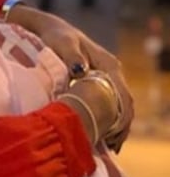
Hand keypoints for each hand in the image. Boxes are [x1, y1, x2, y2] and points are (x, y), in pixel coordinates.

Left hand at [8, 6, 133, 150]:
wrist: (51, 30)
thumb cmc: (55, 37)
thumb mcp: (62, 44)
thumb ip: (70, 57)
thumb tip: (80, 71)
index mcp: (108, 64)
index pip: (122, 94)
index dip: (120, 116)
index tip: (114, 133)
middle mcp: (112, 71)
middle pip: (125, 103)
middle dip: (121, 125)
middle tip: (113, 146)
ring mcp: (107, 78)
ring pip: (120, 106)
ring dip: (117, 126)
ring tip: (110, 146)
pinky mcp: (99, 83)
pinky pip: (110, 104)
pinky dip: (110, 120)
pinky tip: (104, 136)